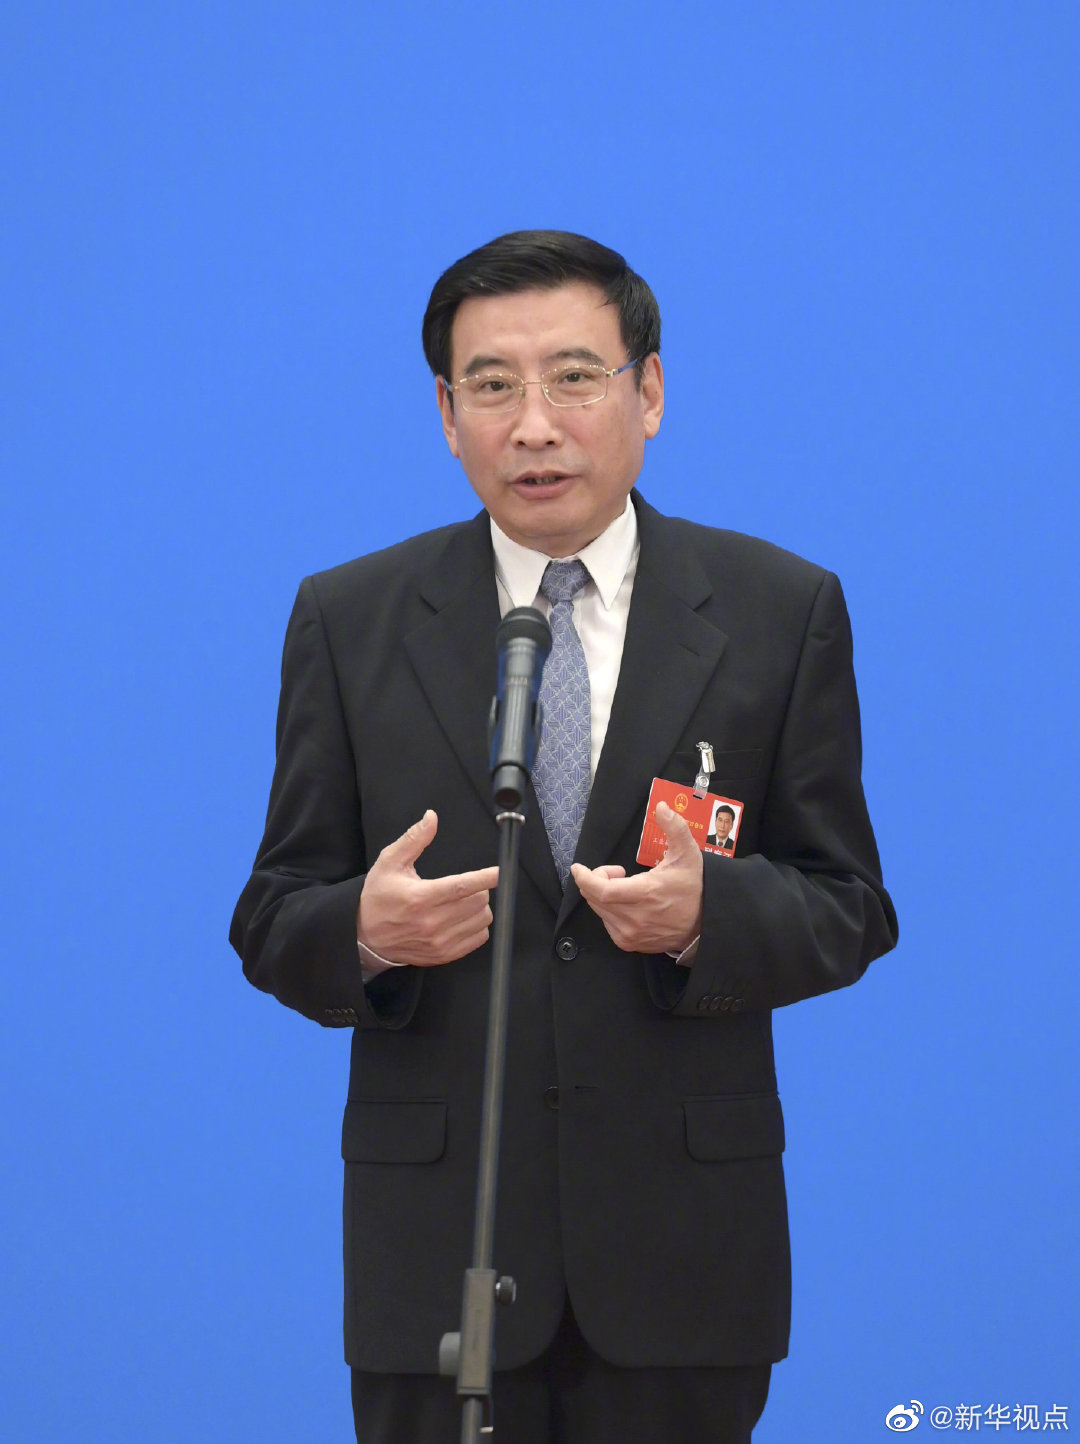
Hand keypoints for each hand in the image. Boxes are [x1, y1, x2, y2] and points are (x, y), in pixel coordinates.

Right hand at [357, 810, 497, 966]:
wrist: (366, 936)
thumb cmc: (379, 897)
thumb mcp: (389, 862)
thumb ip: (414, 839)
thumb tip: (431, 817)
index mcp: (419, 897)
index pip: (461, 887)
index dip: (485, 878)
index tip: (500, 872)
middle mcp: (430, 922)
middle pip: (476, 902)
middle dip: (479, 889)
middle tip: (466, 885)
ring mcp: (438, 942)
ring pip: (481, 920)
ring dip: (479, 907)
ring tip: (463, 901)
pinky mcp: (443, 955)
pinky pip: (478, 938)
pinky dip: (477, 926)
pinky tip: (463, 918)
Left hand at [571, 801, 702, 954]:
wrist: (704, 924)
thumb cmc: (693, 887)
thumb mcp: (688, 853)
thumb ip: (675, 828)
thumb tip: (661, 807)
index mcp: (646, 894)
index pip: (602, 890)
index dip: (585, 878)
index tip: (578, 868)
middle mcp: (635, 918)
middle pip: (596, 898)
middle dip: (596, 880)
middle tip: (615, 872)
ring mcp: (631, 934)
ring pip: (599, 910)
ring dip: (602, 894)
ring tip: (625, 886)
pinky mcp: (630, 943)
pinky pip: (606, 923)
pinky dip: (608, 909)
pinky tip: (626, 903)